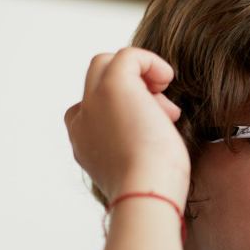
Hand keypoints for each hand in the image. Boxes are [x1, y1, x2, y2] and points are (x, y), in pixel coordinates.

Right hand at [64, 47, 189, 205]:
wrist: (145, 194)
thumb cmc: (154, 190)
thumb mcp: (140, 168)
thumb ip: (137, 147)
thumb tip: (157, 124)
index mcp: (83, 142)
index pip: (94, 110)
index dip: (125, 110)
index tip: (152, 128)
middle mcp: (81, 119)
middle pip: (98, 81)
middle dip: (132, 89)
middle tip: (160, 112)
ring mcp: (93, 101)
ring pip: (107, 64)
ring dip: (140, 77)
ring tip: (166, 109)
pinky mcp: (112, 86)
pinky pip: (129, 55)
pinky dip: (151, 62)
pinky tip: (168, 80)